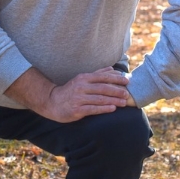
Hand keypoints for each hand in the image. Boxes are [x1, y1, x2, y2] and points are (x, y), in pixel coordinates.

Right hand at [5, 66, 130, 122]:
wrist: (52, 102)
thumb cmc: (70, 91)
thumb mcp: (82, 80)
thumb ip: (98, 74)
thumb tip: (112, 69)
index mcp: (83, 78)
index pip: (102, 77)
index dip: (116, 78)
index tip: (127, 81)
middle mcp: (81, 87)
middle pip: (102, 88)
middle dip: (117, 90)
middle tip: (127, 94)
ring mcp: (79, 98)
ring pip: (99, 99)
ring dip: (113, 100)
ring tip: (124, 103)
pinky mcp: (77, 109)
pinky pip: (93, 109)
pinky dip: (104, 109)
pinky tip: (112, 109)